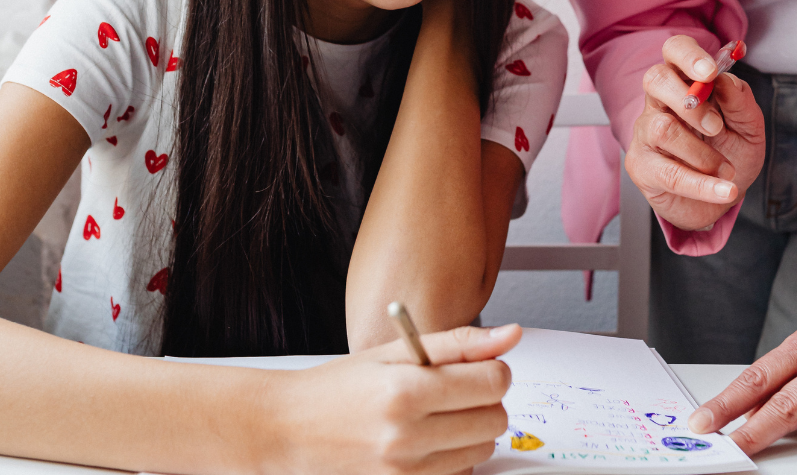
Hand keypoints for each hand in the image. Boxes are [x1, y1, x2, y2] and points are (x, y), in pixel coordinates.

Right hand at [265, 323, 520, 474]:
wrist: (286, 430)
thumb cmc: (338, 387)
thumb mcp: (395, 350)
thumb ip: (459, 343)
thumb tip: (510, 335)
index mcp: (407, 390)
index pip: (492, 381)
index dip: (495, 370)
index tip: (483, 368)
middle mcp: (408, 437)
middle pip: (494, 421)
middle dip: (486, 401)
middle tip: (459, 392)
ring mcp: (404, 473)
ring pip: (481, 452)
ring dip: (471, 432)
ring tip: (439, 416)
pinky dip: (454, 461)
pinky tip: (429, 443)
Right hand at [625, 36, 764, 230]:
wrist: (719, 198)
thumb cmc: (730, 154)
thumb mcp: (749, 128)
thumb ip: (741, 103)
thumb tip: (726, 80)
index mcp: (686, 82)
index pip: (675, 50)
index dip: (688, 55)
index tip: (710, 72)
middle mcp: (660, 102)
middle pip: (656, 79)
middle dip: (687, 99)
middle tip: (716, 126)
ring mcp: (646, 132)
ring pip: (663, 129)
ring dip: (702, 153)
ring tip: (726, 170)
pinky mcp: (641, 165)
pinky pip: (668, 173)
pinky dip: (701, 185)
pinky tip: (722, 190)